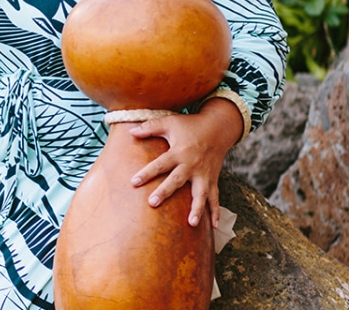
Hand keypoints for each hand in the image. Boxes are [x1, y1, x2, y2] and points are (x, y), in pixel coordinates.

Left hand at [127, 98, 241, 228]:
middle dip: (165, 192)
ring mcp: (204, 174)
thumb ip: (150, 127)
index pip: (160, 164)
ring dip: (197, 208)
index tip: (134, 182)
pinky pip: (215, 197)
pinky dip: (216, 211)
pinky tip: (214, 227)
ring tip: (192, 223)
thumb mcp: (169, 122)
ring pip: (200, 193)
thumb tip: (131, 131)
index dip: (147, 172)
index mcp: (179, 152)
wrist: (217, 128)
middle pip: (177, 180)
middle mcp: (191, 165)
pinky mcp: (213, 179)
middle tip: (152, 203)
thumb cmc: (190, 125)